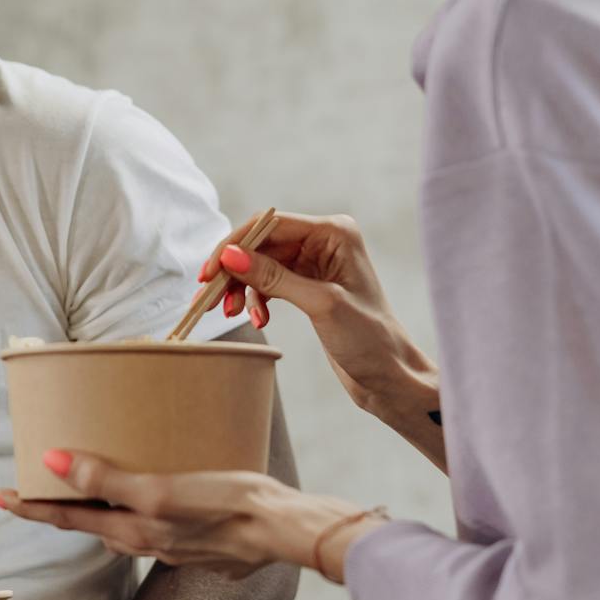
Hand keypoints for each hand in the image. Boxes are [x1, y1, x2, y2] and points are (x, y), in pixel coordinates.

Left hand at [0, 452, 384, 582]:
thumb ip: (108, 479)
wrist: (285, 530)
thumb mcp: (161, 490)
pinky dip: (143, 509)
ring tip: (93, 484)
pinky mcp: (201, 540)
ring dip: (104, 507)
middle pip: (92, 522)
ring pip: (125, 526)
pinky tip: (156, 495)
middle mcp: (147, 543)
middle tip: (38, 485)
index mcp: (132, 531)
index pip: (65, 518)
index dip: (29, 505)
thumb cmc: (225, 505)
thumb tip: (53, 461)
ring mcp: (175, 546)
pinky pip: (158, 525)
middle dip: (62, 505)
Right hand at [204, 212, 443, 460]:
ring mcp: (315, 263)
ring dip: (243, 288)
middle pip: (262, 244)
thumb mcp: (320, 304)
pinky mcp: (308, 285)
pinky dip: (258, 299)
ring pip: (261, 264)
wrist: (389, 375)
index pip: (270, 224)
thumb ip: (274, 277)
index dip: (235, 244)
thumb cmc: (369, 339)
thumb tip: (230, 255)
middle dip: (235, 270)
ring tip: (232, 313)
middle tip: (209, 295)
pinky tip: (260, 319)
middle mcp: (324, 241)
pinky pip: (270, 282)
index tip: (210, 272)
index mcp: (334, 232)